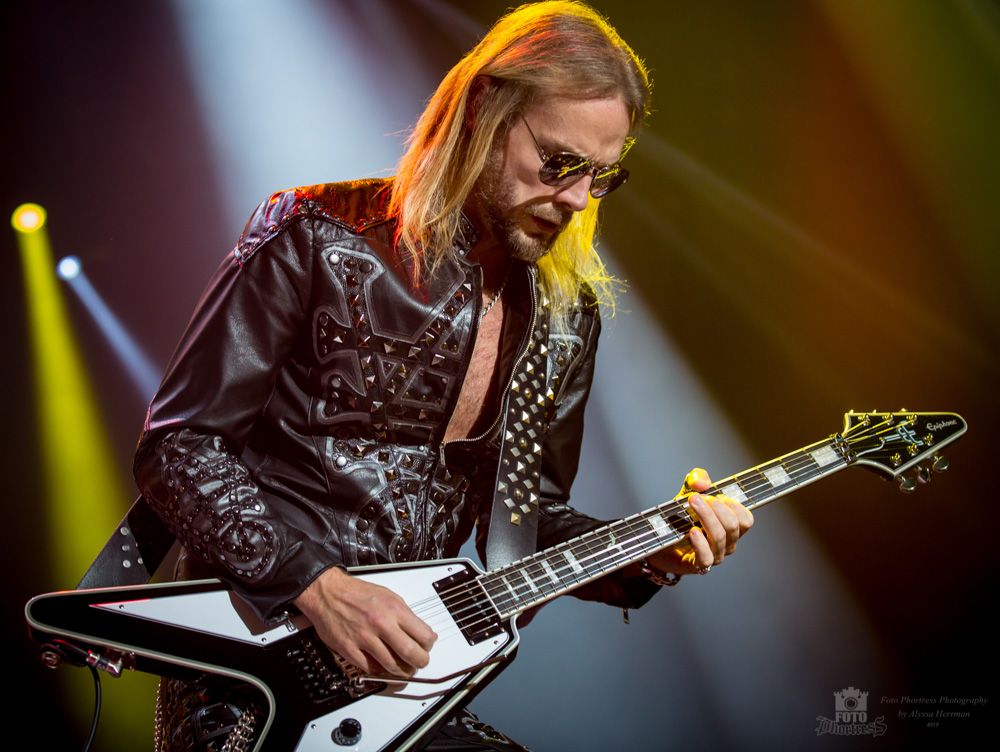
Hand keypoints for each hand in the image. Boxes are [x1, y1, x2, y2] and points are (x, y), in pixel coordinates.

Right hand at [294, 566, 435, 677]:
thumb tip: (425, 632)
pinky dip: (380, 671)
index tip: (426, 647)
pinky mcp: (349, 649)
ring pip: (392, 666)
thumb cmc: (357, 593)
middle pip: (411, 654)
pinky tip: (383, 667)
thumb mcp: (389, 597)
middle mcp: (381, 624)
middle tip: (419, 663)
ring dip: (402, 671)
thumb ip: (408, 616)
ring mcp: (364, 638)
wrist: (328, 592)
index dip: (428, 645)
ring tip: (404, 669)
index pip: (423, 635)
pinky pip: (371, 669)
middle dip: (420, 663)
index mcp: (394, 610)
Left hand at [645, 468, 753, 575]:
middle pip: (733, 526)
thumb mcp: (688, 492)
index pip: (746, 519)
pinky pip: (706, 557)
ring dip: (706, 517)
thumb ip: (697, 479)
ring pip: (720, 537)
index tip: (715, 495)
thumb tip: (702, 483)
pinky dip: (700, 543)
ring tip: (692, 504)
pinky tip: (692, 531)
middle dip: (716, 508)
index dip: (733, 505)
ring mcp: (715, 555)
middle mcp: (727, 543)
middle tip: (697, 497)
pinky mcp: (699, 565)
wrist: (659, 539)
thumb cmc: (680, 517)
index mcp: (730, 527)